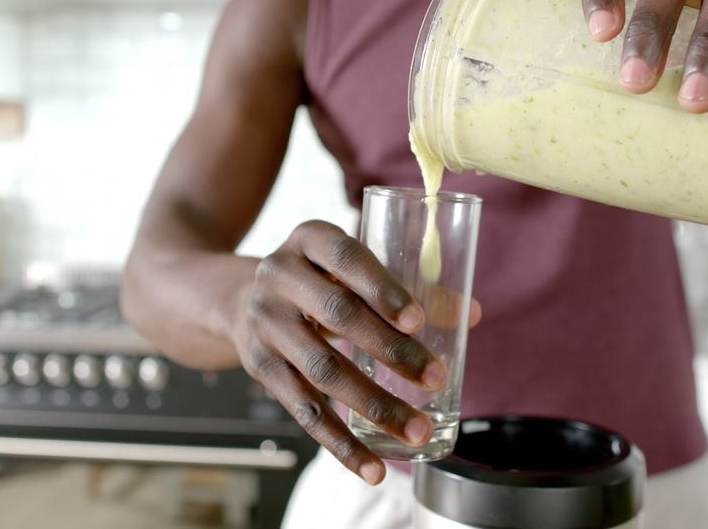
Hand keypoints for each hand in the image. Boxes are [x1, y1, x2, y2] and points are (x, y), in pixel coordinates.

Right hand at [234, 220, 450, 484]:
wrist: (237, 296)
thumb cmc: (319, 278)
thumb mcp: (351, 268)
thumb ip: (410, 287)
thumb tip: (470, 315)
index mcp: (309, 239)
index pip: (345, 258)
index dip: (381, 288)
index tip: (418, 320)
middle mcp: (278, 276)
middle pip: (337, 314)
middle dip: (391, 350)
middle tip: (434, 379)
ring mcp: (264, 323)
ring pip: (321, 370)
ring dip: (374, 405)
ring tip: (418, 430)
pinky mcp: (260, 368)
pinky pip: (303, 411)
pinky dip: (341, 444)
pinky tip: (373, 468)